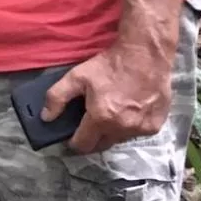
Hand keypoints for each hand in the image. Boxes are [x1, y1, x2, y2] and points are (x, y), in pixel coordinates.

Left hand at [41, 47, 171, 153]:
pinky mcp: (155, 125)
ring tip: (112, 111)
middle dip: (93, 138)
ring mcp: (141, 128)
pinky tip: (129, 110)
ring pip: (119, 139)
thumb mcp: (77, 76)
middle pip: (101, 145)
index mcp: (101, 118)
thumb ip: (56, 98)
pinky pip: (137, 133)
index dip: (74, 141)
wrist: (145, 54)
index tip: (72, 135)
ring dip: (112, 131)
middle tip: (90, 122)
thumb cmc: (110, 65)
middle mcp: (122, 128)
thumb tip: (46, 117)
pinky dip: (130, 126)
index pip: (82, 146)